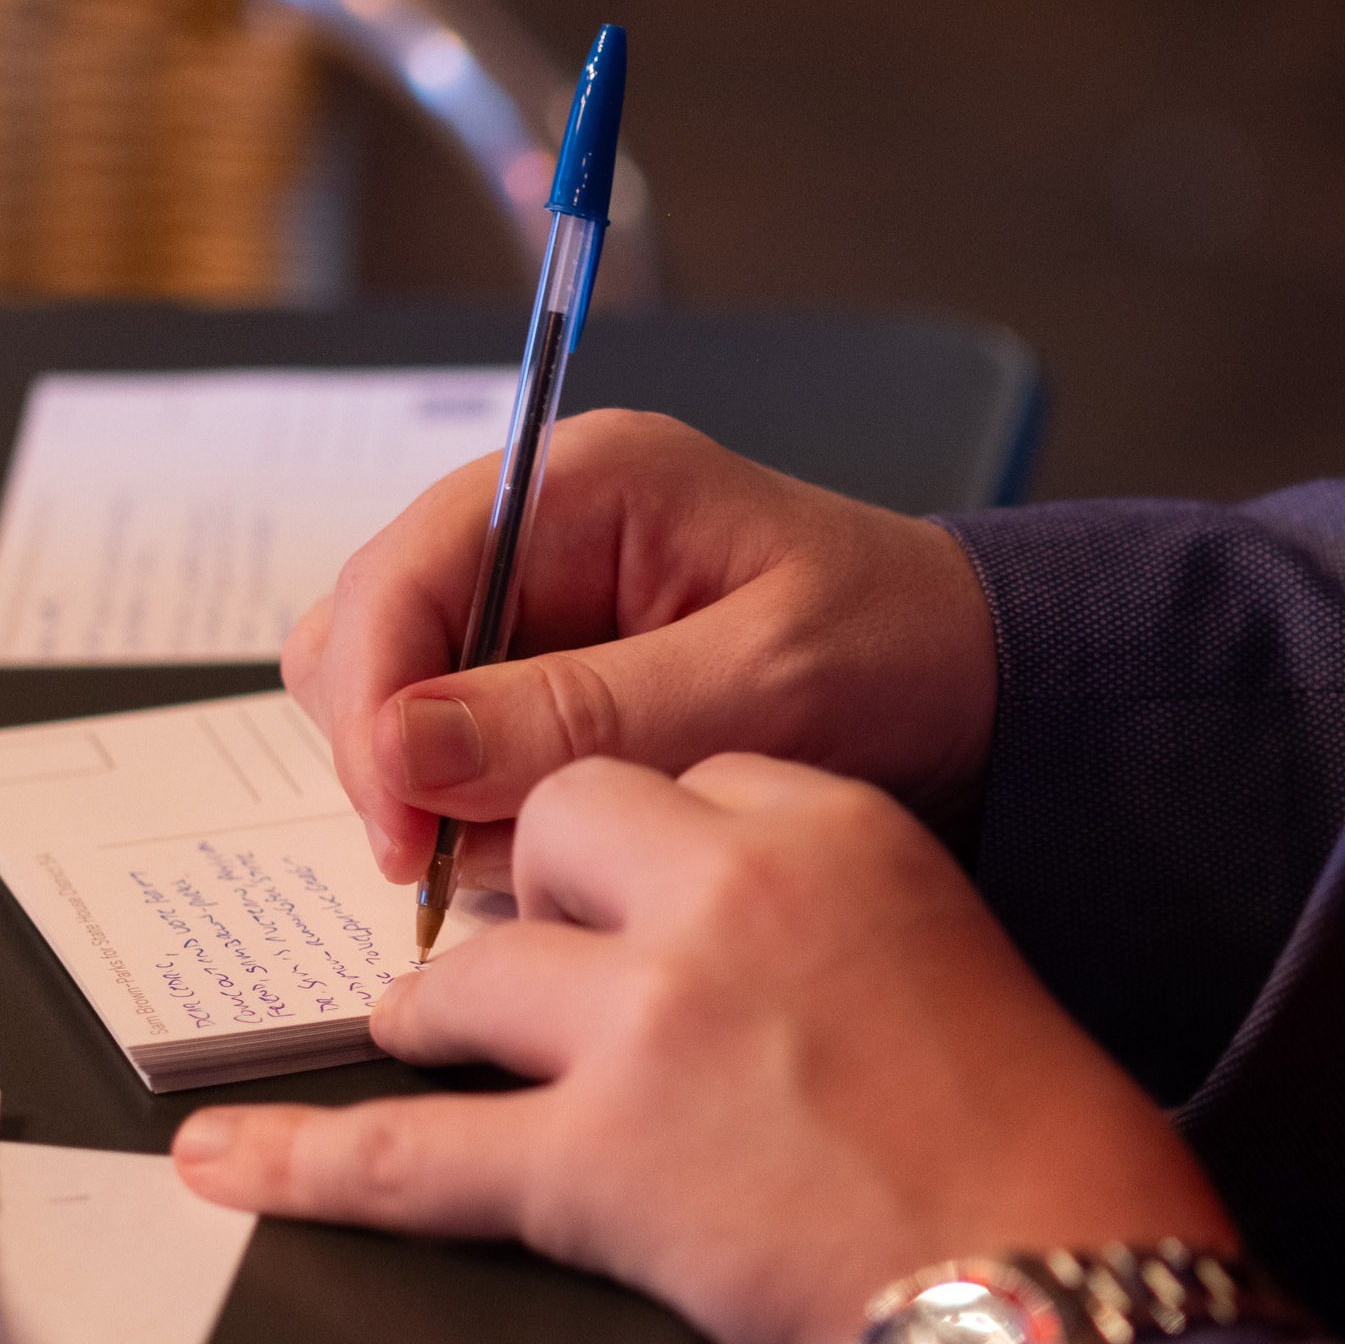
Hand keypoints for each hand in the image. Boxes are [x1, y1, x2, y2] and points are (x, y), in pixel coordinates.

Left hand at [171, 752, 1233, 1343]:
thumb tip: (732, 963)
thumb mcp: (953, 957)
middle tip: (548, 976)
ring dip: (444, 1020)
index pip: (680, 781)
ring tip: (443, 1055)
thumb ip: (831, 915)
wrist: (1068, 1298)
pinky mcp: (597, 1158)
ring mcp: (652, 1016)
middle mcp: (731, 888)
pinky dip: (305, 1161)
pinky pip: (410, 1151)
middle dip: (533, 901)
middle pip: (556, 828)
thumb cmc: (1045, 1150)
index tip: (644, 905)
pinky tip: (225, 1159)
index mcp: (834, 823)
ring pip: (466, 973)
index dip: (645, 857)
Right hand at [282, 410, 995, 891]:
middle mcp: (539, 528)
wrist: (976, 685)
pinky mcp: (543, 673)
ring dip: (443, 791)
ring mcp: (534, 602)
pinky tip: (563, 837)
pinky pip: (452, 747)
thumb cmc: (898, 654)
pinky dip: (482, 809)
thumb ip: (581, 716)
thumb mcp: (758, 688)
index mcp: (585, 482)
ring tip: (551, 844)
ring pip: (395, 700)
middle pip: (368, 635)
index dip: (373, 705)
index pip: (400, 572)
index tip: (401, 831)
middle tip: (461, 861)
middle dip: (400, 757)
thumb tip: (403, 747)